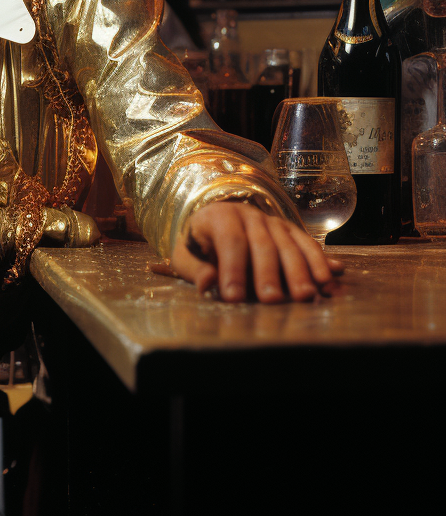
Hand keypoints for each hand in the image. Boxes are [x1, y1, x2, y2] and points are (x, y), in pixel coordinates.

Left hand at [161, 201, 344, 302]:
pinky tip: (330, 279)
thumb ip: (195, 269)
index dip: (233, 268)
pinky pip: (308, 245)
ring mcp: (273, 222)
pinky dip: (320, 262)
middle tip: (272, 300)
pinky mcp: (291, 231)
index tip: (233, 297)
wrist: (215, 224)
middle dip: (268, 274)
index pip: (230, 240)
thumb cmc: (199, 246)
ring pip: (289, 245)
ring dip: (300, 272)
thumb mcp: (186, 256)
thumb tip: (206, 283)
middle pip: (263, 244)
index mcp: (219, 216)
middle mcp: (250, 214)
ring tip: (305, 296)